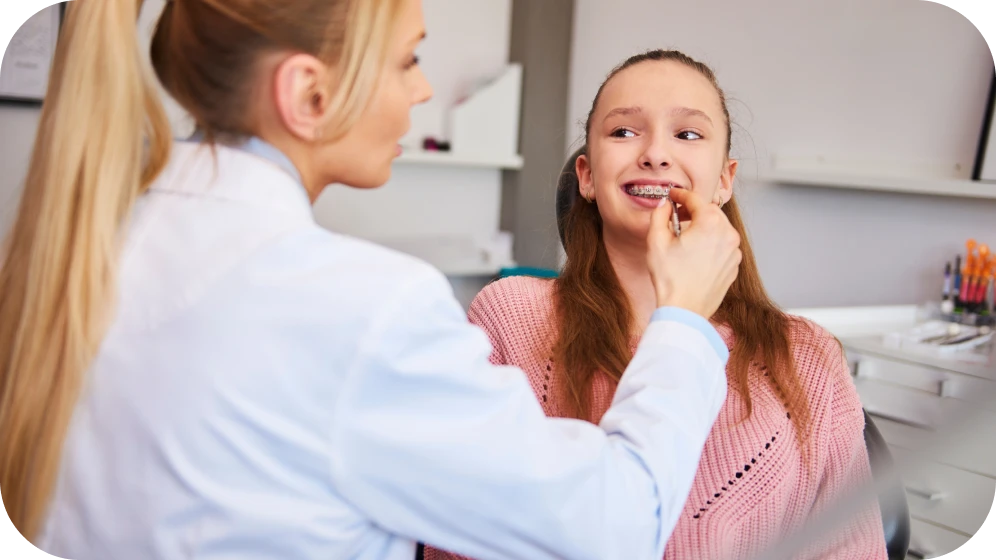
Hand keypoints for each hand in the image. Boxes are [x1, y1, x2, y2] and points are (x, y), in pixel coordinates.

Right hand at [646, 188, 741, 317]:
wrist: (684, 310)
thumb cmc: (670, 279)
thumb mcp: (656, 241)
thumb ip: (660, 215)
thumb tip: (665, 205)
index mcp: (710, 223)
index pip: (695, 199)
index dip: (681, 195)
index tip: (672, 195)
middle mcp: (728, 234)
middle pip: (710, 211)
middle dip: (694, 210)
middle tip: (677, 216)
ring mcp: (734, 251)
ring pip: (719, 228)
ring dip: (704, 227)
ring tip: (686, 238)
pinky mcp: (734, 266)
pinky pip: (723, 245)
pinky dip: (711, 243)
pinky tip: (696, 254)